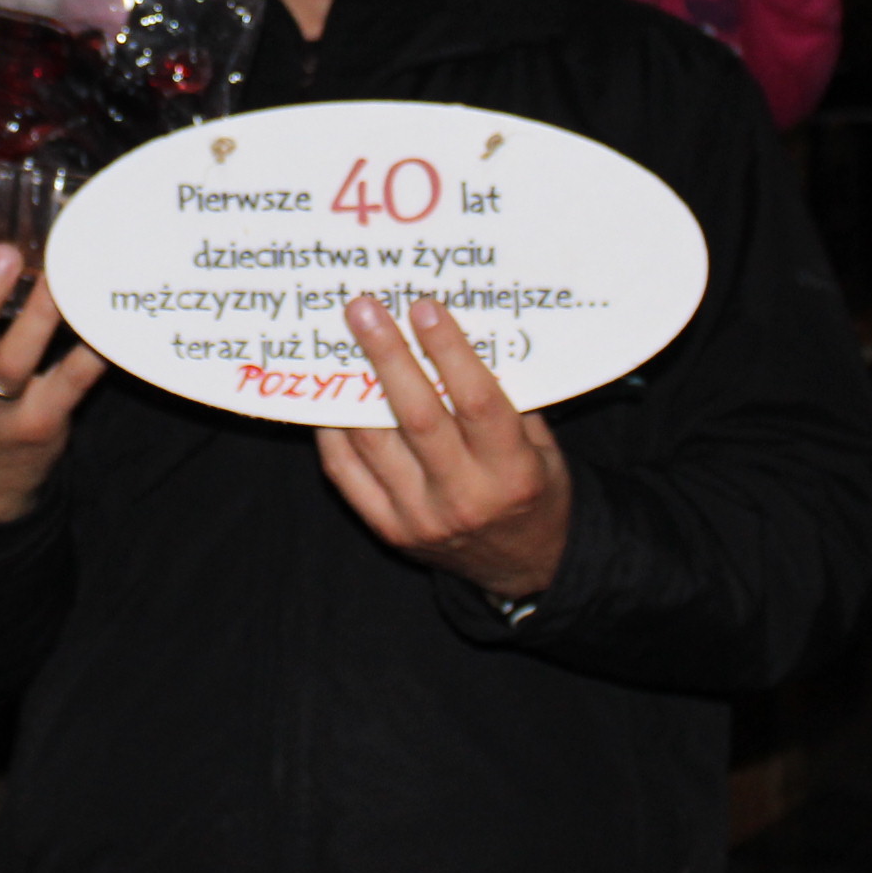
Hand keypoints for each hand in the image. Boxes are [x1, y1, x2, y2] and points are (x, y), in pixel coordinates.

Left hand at [315, 295, 571, 603]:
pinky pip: (346, 471)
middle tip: (364, 310)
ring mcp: (419, 517)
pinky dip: (334, 429)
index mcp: (512, 473)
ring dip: (352, 386)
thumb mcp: (539, 445)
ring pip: (373, 441)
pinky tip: (332, 393)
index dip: (449, 352)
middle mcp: (464, 498)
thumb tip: (454, 332)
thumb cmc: (531, 489)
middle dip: (387, 356)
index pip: (476, 403)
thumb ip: (504, 396)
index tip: (424, 308)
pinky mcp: (388, 528)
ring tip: (339, 340)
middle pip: (416, 417)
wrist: (522, 564)